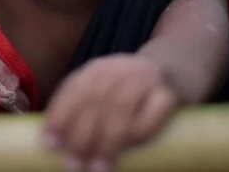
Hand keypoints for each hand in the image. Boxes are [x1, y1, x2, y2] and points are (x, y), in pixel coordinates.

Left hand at [42, 54, 178, 171]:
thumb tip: (54, 145)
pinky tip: (131, 148)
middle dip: (80, 135)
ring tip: (98, 167)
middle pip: (95, 99)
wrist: (179, 67)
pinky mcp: (170, 91)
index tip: (49, 145)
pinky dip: (141, 131)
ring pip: (121, 105)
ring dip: (107, 140)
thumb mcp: (106, 91)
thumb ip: (85, 109)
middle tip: (73, 164)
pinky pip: (154, 112)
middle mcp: (119, 68)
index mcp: (97, 69)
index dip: (59, 116)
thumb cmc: (134, 91)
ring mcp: (146, 77)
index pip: (73, 89)